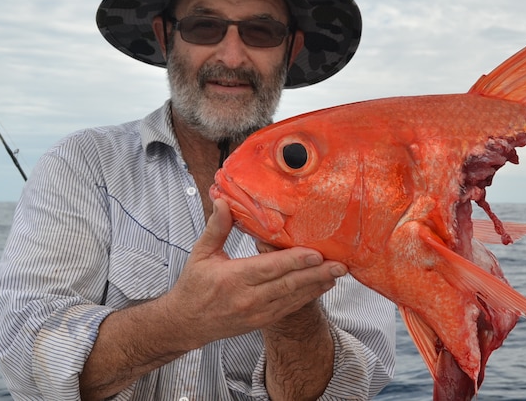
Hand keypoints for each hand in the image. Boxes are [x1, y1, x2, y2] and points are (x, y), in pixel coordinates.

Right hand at [164, 198, 347, 347]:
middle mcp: (248, 298)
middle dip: (317, 274)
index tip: (316, 254)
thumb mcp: (201, 254)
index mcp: (233, 278)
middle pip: (288, 284)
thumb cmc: (193, 287)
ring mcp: (257, 312)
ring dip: (317, 286)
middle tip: (339, 264)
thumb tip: (223, 201)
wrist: (186, 323)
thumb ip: (216, 227)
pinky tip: (321, 287)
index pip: (270, 268)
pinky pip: (289, 308)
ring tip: (337, 274)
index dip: (295, 261)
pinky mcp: (262, 321)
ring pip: (293, 298)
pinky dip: (307, 297)